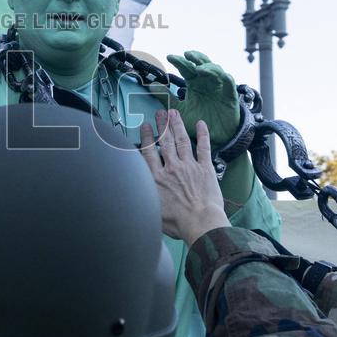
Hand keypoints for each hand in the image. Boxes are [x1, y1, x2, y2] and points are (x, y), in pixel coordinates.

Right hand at [139, 109, 229, 245]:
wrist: (200, 223)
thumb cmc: (177, 222)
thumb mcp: (150, 211)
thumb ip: (141, 196)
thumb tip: (131, 190)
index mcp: (156, 178)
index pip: (148, 152)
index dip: (146, 137)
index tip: (145, 126)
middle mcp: (171, 168)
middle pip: (165, 141)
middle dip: (162, 125)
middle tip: (160, 113)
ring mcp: (189, 166)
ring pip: (182, 140)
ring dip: (177, 125)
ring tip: (174, 113)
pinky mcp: (205, 169)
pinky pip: (203, 148)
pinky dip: (202, 135)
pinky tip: (201, 124)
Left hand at [165, 51, 240, 149]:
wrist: (215, 137)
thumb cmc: (198, 121)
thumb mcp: (179, 110)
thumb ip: (166, 98)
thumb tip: (150, 85)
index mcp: (193, 83)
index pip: (186, 68)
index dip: (179, 61)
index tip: (169, 57)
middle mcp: (206, 81)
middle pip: (201, 63)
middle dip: (195, 57)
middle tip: (186, 55)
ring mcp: (219, 86)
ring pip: (216, 70)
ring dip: (208, 67)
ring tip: (199, 68)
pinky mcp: (230, 94)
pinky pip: (230, 83)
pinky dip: (226, 77)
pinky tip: (221, 75)